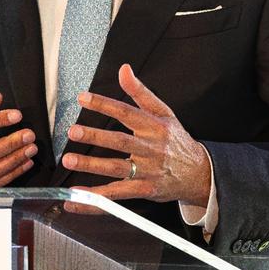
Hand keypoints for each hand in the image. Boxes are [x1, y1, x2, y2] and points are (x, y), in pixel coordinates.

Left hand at [62, 64, 210, 211]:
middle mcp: (151, 149)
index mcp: (154, 127)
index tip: (82, 97)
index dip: (104, 104)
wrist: (198, 173)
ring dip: (92, 166)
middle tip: (73, 131)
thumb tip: (123, 69)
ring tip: (70, 160)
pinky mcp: (144, 190)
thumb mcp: (164, 112)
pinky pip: (116, 196)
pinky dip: (94, 200)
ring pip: (117, 169)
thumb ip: (140, 92)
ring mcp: (148, 171)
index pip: (126, 112)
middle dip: (96, 136)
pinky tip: (74, 199)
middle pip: (120, 142)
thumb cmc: (176, 140)